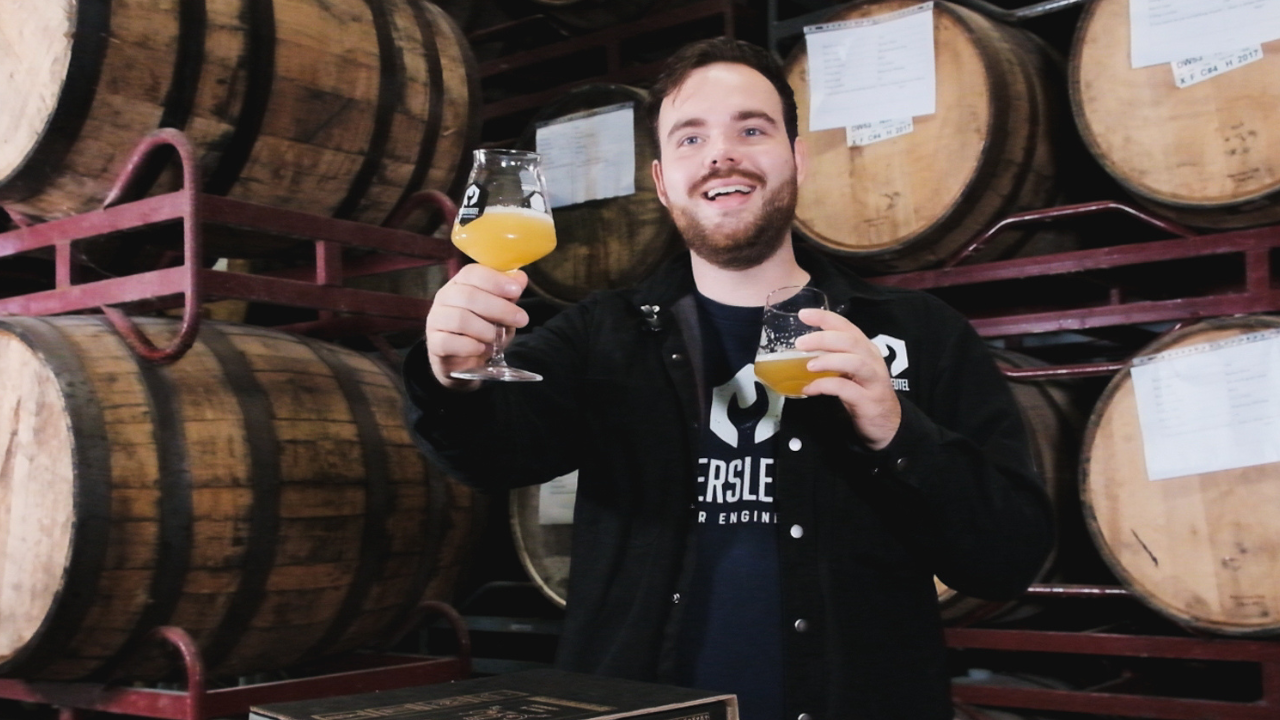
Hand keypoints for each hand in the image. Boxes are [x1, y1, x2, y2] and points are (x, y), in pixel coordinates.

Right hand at [425, 264, 529, 389]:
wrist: (464, 360)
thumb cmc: (482, 330)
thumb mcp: (500, 312)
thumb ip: (509, 295)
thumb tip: (520, 278)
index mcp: (460, 284)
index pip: (472, 273)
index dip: (495, 280)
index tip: (516, 291)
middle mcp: (444, 297)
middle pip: (468, 295)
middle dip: (499, 308)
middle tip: (521, 319)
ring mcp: (435, 320)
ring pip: (460, 319)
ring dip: (486, 330)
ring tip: (498, 339)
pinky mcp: (432, 343)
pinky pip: (449, 342)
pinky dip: (470, 347)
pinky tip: (482, 349)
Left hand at [793, 308, 901, 449]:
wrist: (886, 423)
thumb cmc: (862, 392)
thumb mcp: (848, 370)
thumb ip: (832, 357)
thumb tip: (801, 350)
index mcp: (865, 349)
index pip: (846, 326)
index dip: (825, 318)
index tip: (803, 314)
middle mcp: (871, 360)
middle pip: (850, 341)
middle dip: (823, 338)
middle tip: (800, 343)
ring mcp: (873, 380)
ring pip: (854, 362)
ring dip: (828, 361)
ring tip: (809, 366)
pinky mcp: (869, 400)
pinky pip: (846, 389)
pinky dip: (825, 386)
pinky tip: (810, 389)